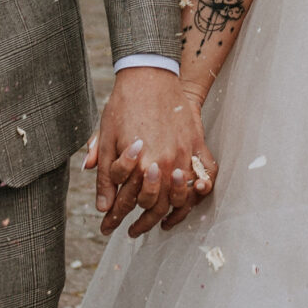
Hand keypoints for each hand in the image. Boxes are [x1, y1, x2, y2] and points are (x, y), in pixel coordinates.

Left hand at [87, 67, 216, 237]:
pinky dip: (199, 195)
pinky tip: (187, 204)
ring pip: (181, 198)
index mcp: (141, 163)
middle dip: (141, 224)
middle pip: (156, 206)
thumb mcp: (106, 137)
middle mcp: (166, 163)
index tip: (106, 227)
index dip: (114, 217)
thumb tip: (102, 205)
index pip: (127, 202)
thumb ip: (105, 173)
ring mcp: (185, 154)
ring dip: (169, 216)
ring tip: (158, 226)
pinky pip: (205, 178)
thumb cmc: (124, 105)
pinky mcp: (197, 145)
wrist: (150, 75)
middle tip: (131, 232)